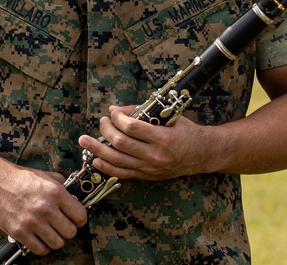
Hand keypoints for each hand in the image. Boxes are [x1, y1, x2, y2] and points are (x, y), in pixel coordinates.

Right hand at [0, 161, 87, 256]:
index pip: (80, 216)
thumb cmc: (21, 178)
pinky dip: (42, 246)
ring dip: (55, 239)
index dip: (79, 219)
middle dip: (67, 230)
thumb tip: (77, 197)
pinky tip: (39, 238)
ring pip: (57, 243)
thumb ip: (63, 186)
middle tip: (61, 226)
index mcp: (55, 192)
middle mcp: (45, 207)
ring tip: (49, 232)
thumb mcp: (46, 175)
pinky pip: (40, 249)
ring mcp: (32, 221)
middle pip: (71, 232)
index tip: (75, 219)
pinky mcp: (19, 231)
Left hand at [77, 105, 215, 180]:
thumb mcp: (169, 117)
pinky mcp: (148, 176)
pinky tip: (95, 160)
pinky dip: (107, 167)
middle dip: (106, 130)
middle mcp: (156, 155)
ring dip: (98, 149)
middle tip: (101, 122)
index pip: (132, 127)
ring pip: (118, 160)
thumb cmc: (186, 131)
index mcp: (163, 138)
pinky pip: (123, 174)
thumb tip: (119, 110)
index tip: (112, 111)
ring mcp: (151, 168)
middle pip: (121, 143)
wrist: (203, 154)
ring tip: (84, 140)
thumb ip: (144, 113)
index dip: (118, 118)